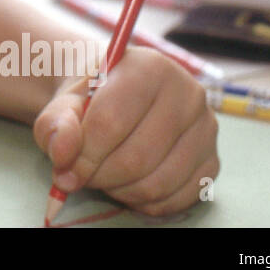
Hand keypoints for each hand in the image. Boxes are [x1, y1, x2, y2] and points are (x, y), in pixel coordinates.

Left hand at [32, 47, 219, 216]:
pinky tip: (127, 184)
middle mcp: (188, 94)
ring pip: (157, 183)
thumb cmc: (90, 100)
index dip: (83, 154)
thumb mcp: (63, 104)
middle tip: (81, 175)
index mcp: (149, 67)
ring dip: (120, 191)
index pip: (111, 121)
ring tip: (103, 175)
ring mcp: (206, 130)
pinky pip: (177, 199)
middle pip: (136, 158)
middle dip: (99, 176)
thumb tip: (64, 153)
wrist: (116, 98)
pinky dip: (144, 202)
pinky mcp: (213, 162)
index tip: (64, 168)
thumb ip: (56, 124)